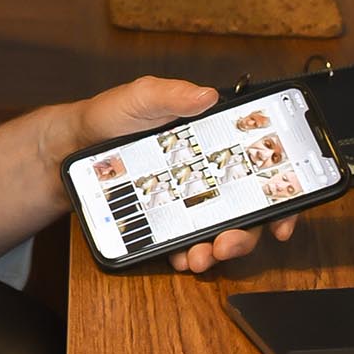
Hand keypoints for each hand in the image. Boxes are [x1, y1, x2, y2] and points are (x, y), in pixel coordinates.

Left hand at [50, 75, 302, 275]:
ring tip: (200, 258)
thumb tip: (206, 95)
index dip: (281, 195)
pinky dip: (186, 254)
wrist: (70, 146)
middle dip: (245, 235)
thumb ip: (170, 94)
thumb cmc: (110, 116)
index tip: (283, 220)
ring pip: (219, 231)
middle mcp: (209, 173)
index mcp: (215, 141)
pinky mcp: (165, 219)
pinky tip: (179, 258)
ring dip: (217, 250)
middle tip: (227, 245)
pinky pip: (185, 243)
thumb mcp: (140, 97)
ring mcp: (188, 199)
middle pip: (246, 209)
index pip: (261, 169)